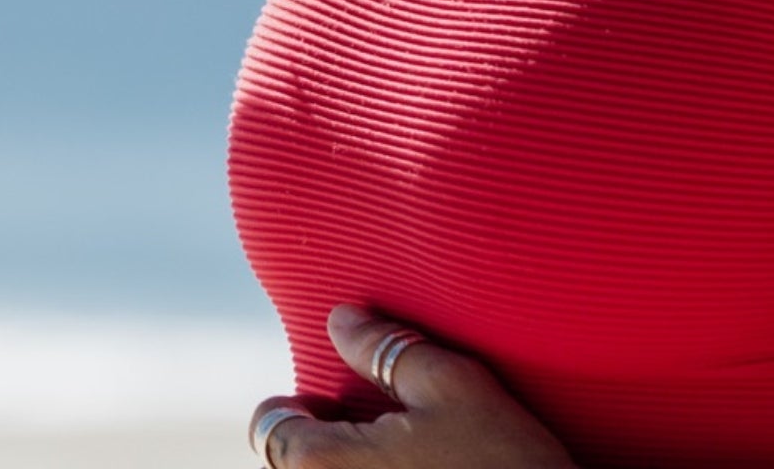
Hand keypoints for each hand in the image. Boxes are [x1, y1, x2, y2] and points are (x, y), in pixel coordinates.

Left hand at [248, 304, 577, 468]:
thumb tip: (340, 320)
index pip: (270, 427)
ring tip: (401, 450)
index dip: (299, 403)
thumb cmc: (503, 463)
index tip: (330, 395)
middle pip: (294, 464)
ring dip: (352, 465)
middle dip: (324, 438)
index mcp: (324, 465)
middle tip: (374, 419)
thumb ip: (386, 348)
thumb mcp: (452, 384)